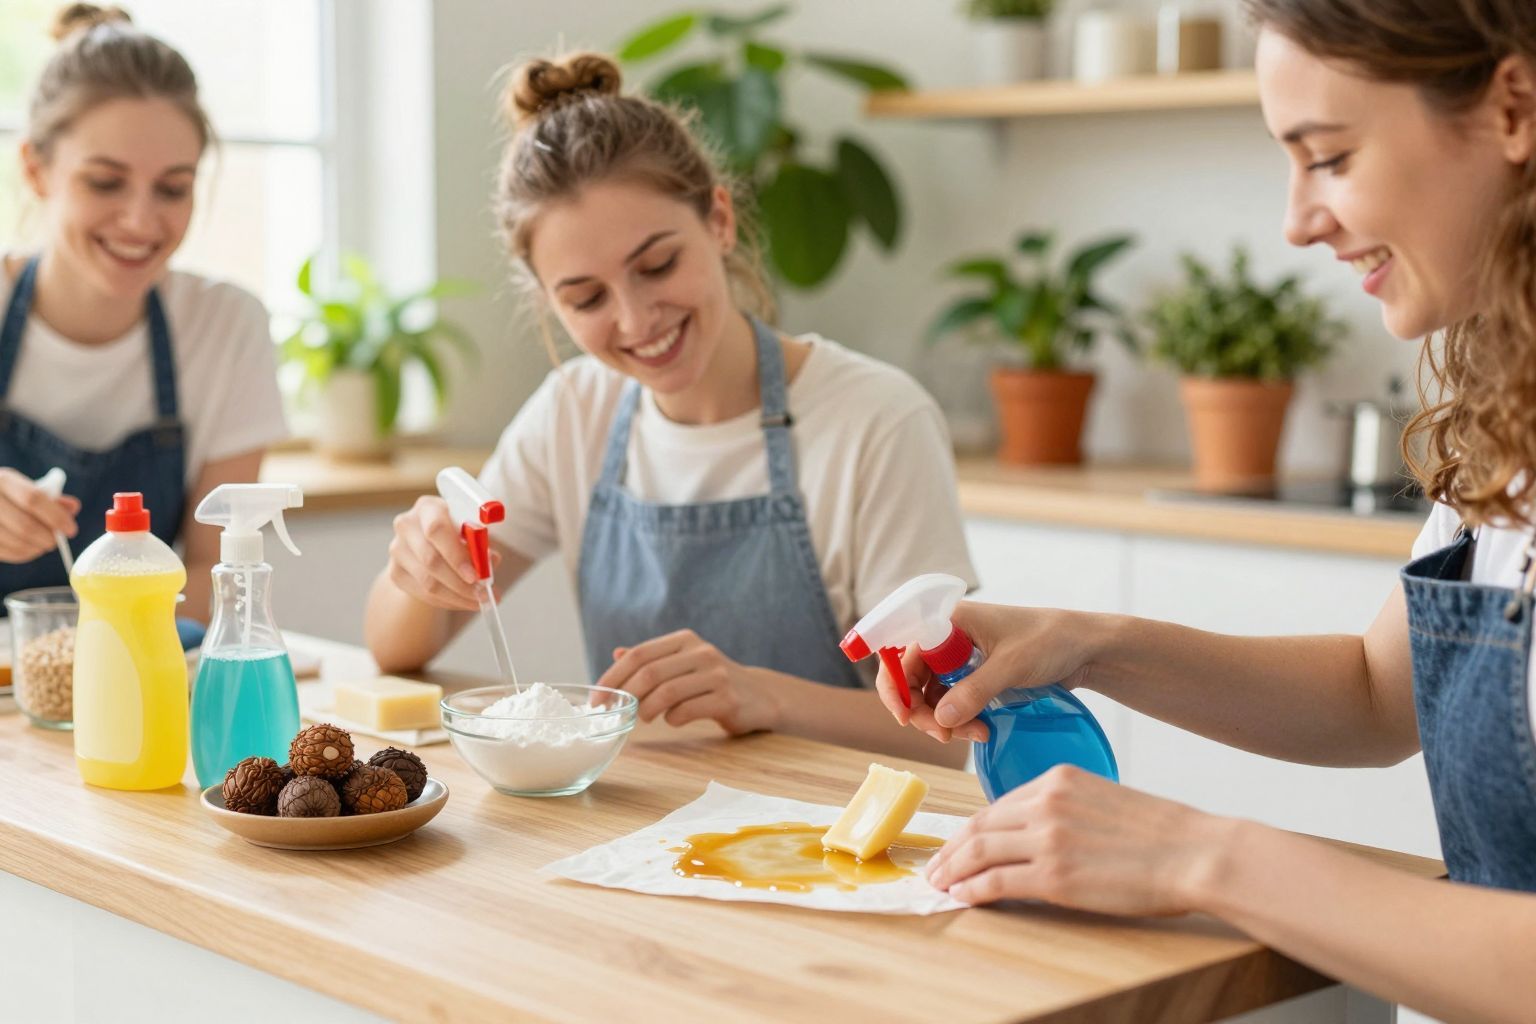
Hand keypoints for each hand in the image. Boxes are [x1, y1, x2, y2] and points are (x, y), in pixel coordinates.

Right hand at [0, 467, 78, 562]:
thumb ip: (52, 496)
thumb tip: (72, 508)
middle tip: (58, 540)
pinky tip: (31, 548)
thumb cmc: (12, 494)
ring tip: (44, 544)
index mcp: (4, 481)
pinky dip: (24, 554)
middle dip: (48, 537)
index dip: (56, 517)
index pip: (33, 499)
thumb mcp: (28, 487)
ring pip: (17, 542)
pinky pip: (7, 553)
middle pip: (25, 525)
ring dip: (37, 548)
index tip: (71, 529)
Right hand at [385, 495, 499, 611]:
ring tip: (479, 600)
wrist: (430, 544)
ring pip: (427, 581)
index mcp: (428, 507)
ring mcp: (397, 550)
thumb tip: (490, 560)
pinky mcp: (395, 572)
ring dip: (457, 596)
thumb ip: (481, 542)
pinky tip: (462, 601)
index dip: (456, 554)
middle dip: (460, 582)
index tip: (476, 575)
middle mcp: (407, 525)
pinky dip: (447, 601)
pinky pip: (423, 594)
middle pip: (430, 559)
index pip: (436, 529)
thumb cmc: (456, 532)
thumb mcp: (471, 530)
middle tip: (483, 594)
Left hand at [597, 629, 779, 735]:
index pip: (639, 655)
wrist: (760, 696)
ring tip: (646, 717)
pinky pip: (687, 711)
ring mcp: (716, 675)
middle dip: (626, 696)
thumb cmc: (713, 681)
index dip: (613, 677)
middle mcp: (701, 652)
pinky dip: (672, 719)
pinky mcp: (727, 699)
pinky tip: (673, 720)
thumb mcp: (684, 663)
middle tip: (617, 713)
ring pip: (667, 693)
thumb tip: (617, 654)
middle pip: (650, 673)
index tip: (597, 700)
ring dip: (648, 710)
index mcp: (685, 640)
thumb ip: (653, 659)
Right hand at [874, 601, 1102, 742]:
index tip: (906, 716)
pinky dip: (960, 720)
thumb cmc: (1049, 640)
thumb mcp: (1011, 665)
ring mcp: (960, 659)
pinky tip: (981, 730)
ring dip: (945, 721)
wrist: (1084, 648)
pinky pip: (953, 703)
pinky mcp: (974, 678)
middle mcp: (947, 638)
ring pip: (932, 696)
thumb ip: (974, 691)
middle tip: (944, 736)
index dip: (896, 685)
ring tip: (976, 734)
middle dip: (923, 711)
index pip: (902, 652)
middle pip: (912, 679)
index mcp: (948, 621)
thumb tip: (940, 719)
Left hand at [926, 765, 1232, 915]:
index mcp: (1058, 779)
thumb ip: (1066, 811)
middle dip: (952, 848)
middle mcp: (1046, 803)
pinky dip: (972, 889)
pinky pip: (997, 881)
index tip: (959, 844)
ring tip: (939, 884)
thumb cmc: (1162, 833)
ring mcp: (1048, 838)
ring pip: (979, 850)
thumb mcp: (1104, 801)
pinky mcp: (1054, 875)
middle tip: (936, 866)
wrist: (1194, 852)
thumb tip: (1036, 836)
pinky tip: (963, 897)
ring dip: (953, 870)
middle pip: (980, 824)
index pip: (999, 805)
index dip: (972, 828)